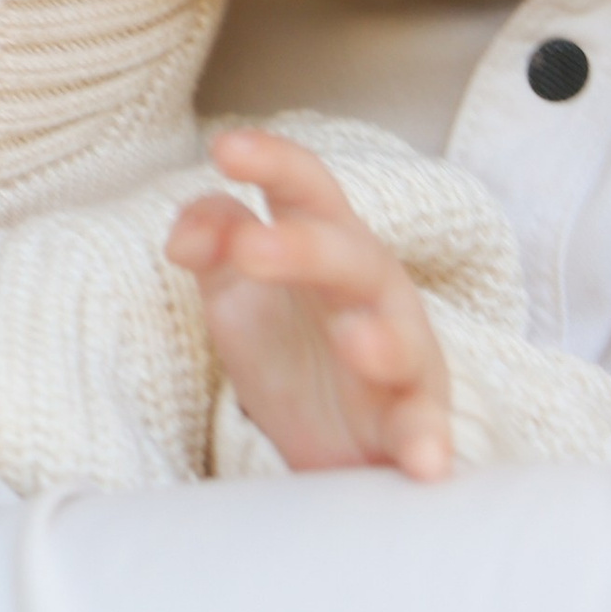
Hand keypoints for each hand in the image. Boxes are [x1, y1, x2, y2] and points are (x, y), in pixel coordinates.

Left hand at [168, 127, 453, 480]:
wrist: (339, 446)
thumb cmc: (294, 352)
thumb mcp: (239, 296)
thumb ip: (213, 245)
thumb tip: (182, 236)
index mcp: (327, 248)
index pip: (306, 191)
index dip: (274, 164)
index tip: (225, 149)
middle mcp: (372, 292)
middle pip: (350, 257)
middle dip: (306, 249)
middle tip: (250, 250)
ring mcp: (403, 358)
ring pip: (403, 339)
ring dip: (383, 341)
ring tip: (356, 343)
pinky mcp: (416, 423)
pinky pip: (425, 430)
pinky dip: (428, 443)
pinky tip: (424, 462)